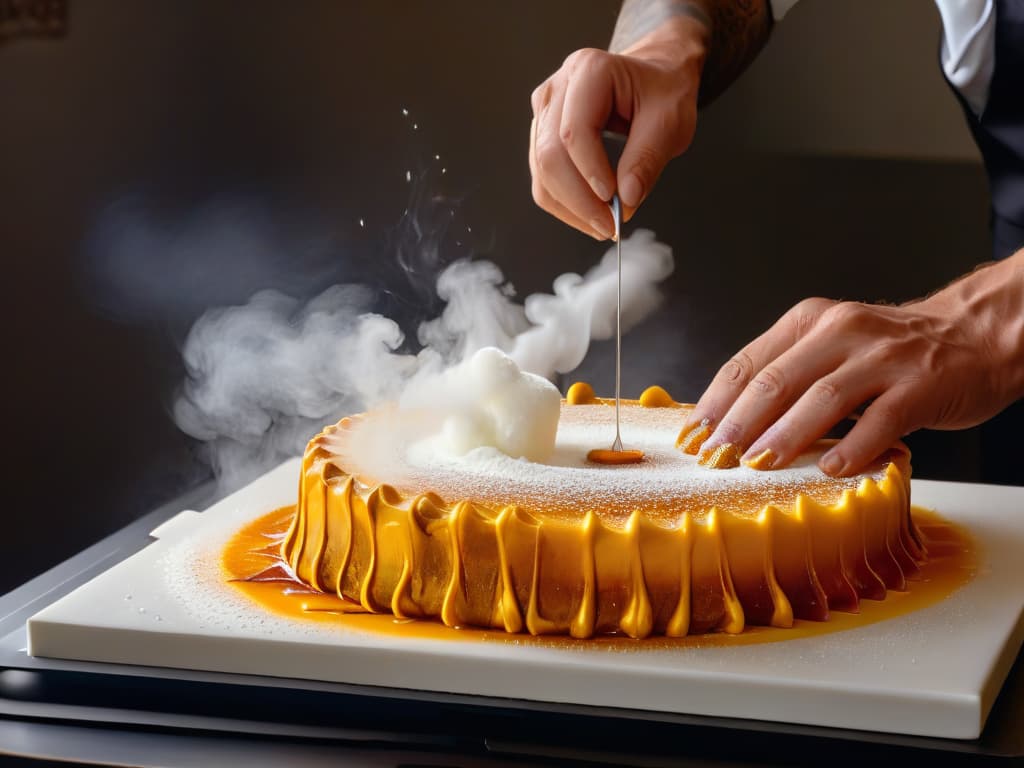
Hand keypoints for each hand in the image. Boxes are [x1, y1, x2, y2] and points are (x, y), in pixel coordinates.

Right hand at [529, 16, 706, 239]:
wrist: (653, 78)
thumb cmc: (662, 91)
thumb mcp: (671, 121)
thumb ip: (648, 158)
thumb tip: (626, 199)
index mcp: (589, 71)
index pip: (574, 131)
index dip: (590, 172)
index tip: (614, 200)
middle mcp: (558, 88)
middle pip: (549, 155)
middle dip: (578, 199)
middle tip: (609, 225)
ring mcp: (544, 112)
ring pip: (541, 172)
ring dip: (570, 207)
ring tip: (603, 225)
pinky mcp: (541, 135)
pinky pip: (543, 178)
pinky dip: (565, 203)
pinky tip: (590, 215)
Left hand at [680, 251, 1023, 475]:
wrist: (973, 334)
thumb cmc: (891, 351)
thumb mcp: (829, 346)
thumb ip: (786, 373)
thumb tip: (727, 423)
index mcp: (808, 322)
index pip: (747, 364)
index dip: (714, 404)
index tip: (691, 437)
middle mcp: (841, 332)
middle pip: (776, 381)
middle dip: (737, 425)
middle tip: (713, 458)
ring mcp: (882, 358)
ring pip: (821, 398)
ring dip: (784, 436)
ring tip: (757, 466)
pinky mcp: (920, 385)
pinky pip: (881, 420)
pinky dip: (854, 447)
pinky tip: (831, 470)